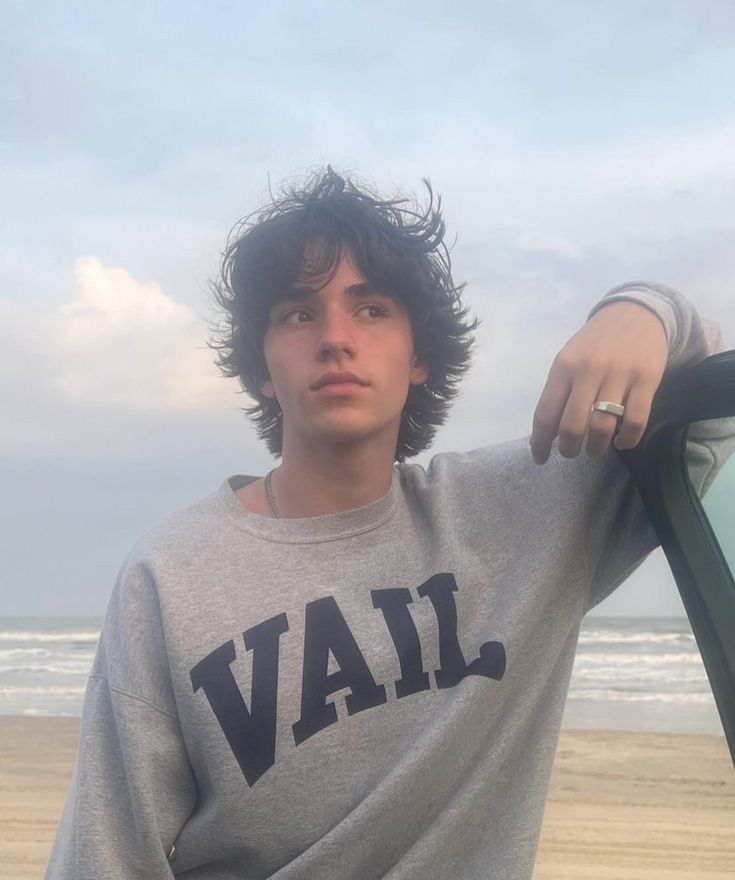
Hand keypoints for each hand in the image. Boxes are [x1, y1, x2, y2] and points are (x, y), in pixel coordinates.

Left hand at [529, 301, 668, 464]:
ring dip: (596, 448)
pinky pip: (635, 421)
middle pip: (572, 425)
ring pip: (602, 426)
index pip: (545, 413)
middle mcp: (588, 371)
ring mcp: (618, 375)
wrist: (636, 313)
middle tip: (572, 453)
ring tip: (595, 449)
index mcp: (563, 367)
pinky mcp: (646, 380)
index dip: (540, 442)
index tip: (540, 458)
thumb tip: (546, 433)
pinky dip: (627, 439)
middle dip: (569, 449)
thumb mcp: (569, 359)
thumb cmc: (596, 343)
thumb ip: (558, 392)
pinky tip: (621, 442)